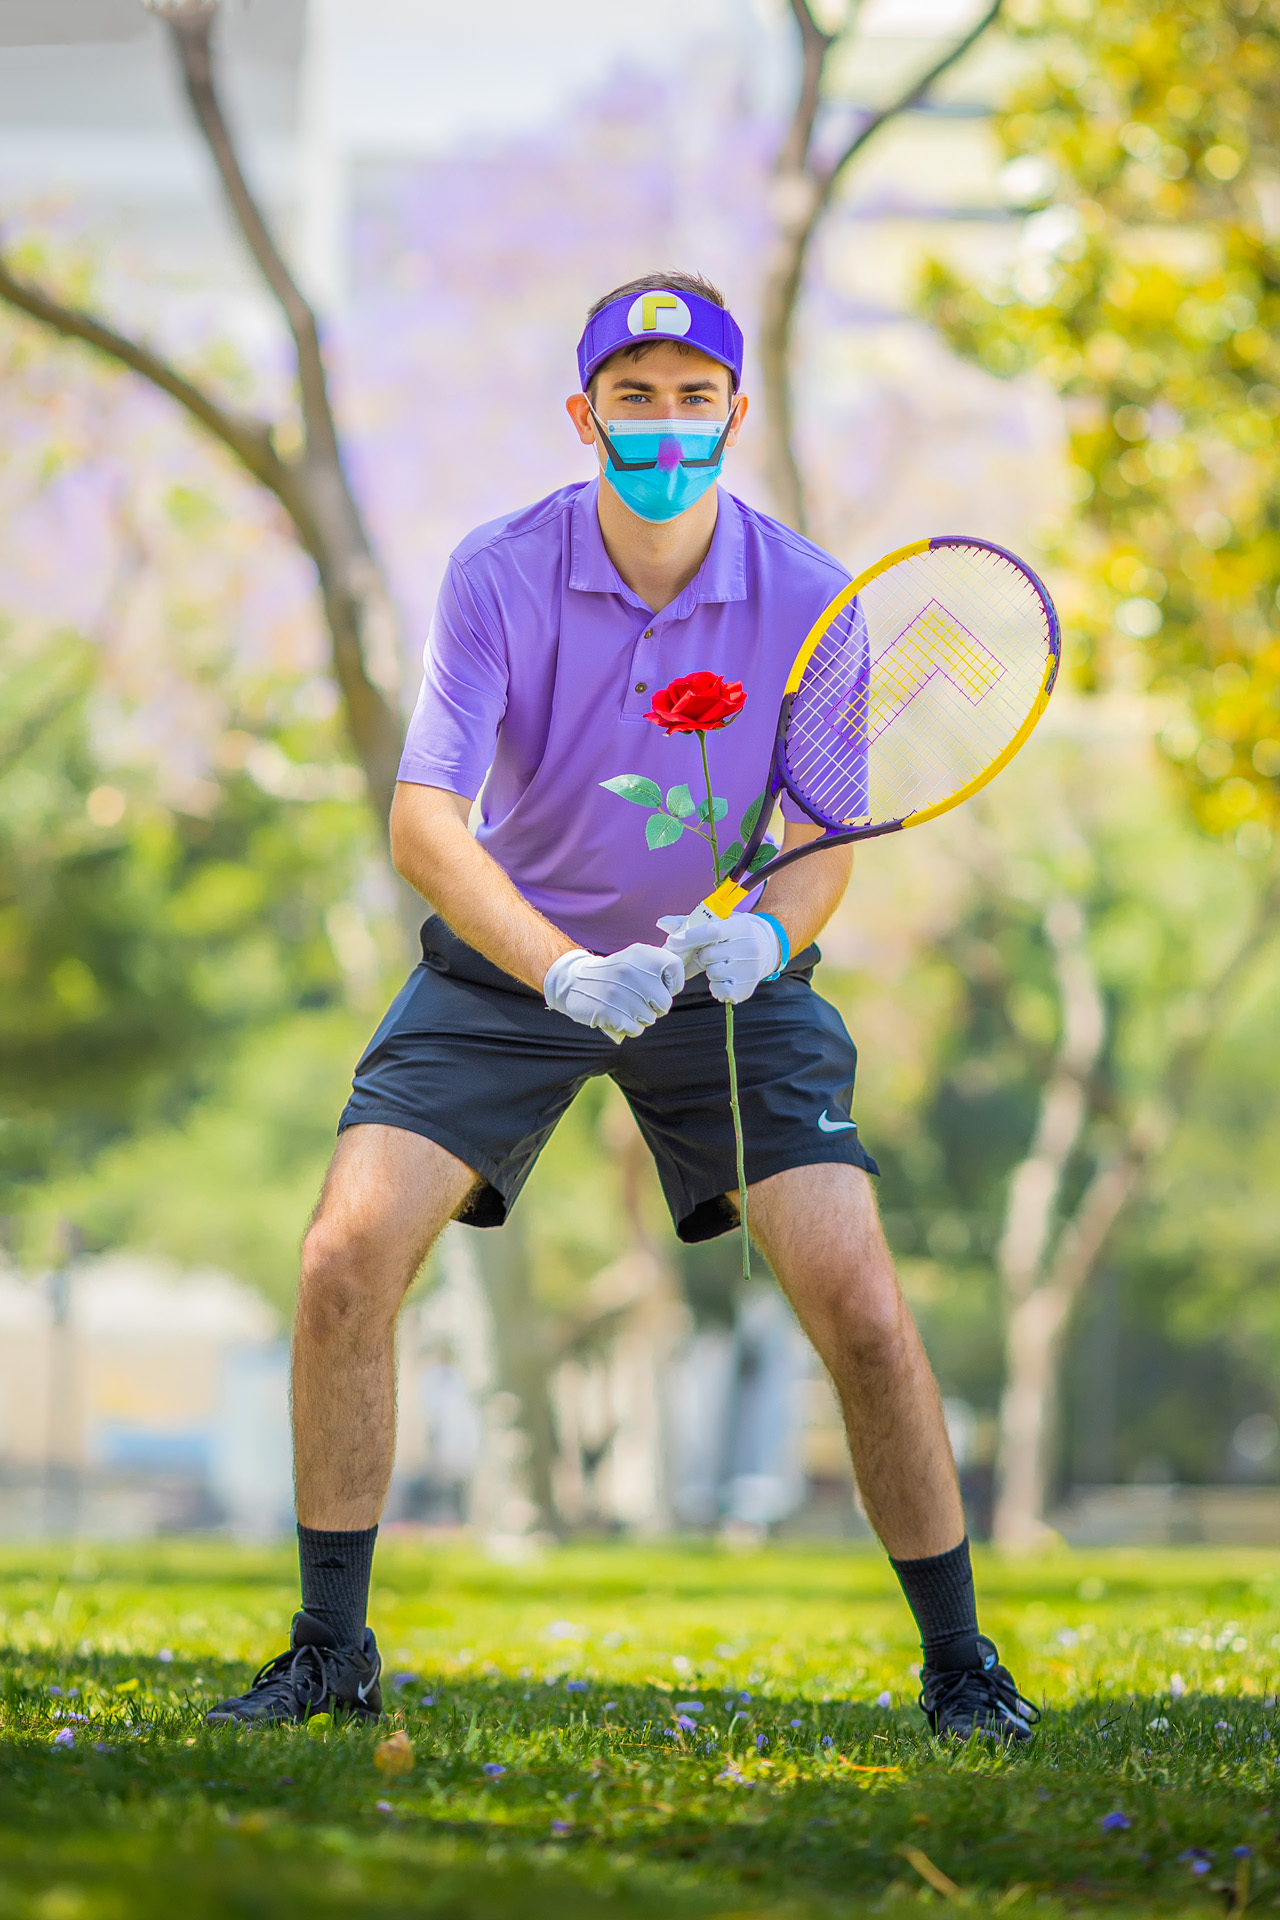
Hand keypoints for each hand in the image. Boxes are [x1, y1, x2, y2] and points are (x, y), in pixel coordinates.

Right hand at [543, 943, 684, 1042]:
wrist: (573, 981)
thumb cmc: (614, 974)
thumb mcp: (635, 959)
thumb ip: (661, 964)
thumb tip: (695, 961)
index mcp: (640, 953)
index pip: (675, 966)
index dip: (674, 983)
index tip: (662, 986)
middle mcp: (630, 969)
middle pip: (664, 1002)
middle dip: (656, 1007)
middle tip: (639, 1000)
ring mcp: (617, 991)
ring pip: (649, 1018)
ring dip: (640, 1018)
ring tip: (625, 1006)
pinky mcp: (606, 1011)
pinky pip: (635, 1029)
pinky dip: (629, 1028)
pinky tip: (617, 1016)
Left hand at [657, 909, 780, 1004]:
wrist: (768, 948)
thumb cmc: (736, 934)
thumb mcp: (721, 922)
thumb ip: (691, 924)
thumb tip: (661, 923)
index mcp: (740, 927)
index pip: (712, 931)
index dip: (689, 937)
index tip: (672, 942)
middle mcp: (749, 947)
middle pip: (709, 955)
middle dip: (703, 956)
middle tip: (712, 953)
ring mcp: (750, 970)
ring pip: (713, 973)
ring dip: (711, 971)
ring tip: (723, 964)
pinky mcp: (747, 988)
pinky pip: (719, 990)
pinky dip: (716, 986)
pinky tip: (726, 977)